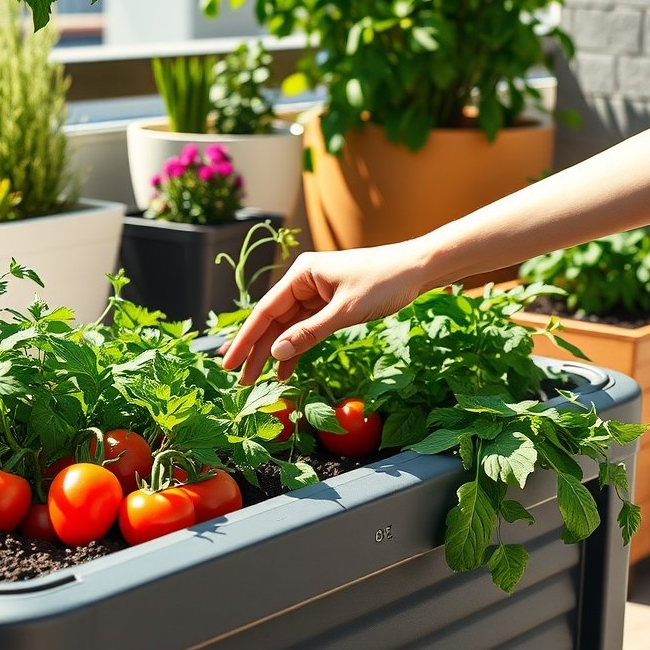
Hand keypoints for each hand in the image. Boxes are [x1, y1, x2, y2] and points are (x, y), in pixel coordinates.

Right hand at [221, 245, 430, 383]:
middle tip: (240, 380)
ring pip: (287, 328)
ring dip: (274, 353)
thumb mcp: (345, 311)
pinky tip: (285, 370)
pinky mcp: (329, 304)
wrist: (419, 269)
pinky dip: (296, 348)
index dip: (246, 339)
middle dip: (256, 351)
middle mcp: (303, 282)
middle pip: (273, 321)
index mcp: (301, 274)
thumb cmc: (384, 282)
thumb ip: (309, 333)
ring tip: (258, 381)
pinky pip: (306, 329)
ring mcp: (316, 293)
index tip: (229, 363)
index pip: (265, 311)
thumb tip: (276, 352)